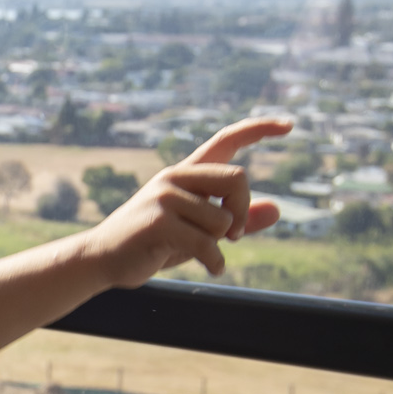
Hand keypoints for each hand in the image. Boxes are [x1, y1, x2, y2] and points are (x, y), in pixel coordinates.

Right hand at [74, 115, 288, 285]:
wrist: (102, 259)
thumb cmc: (153, 243)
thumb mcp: (200, 230)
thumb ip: (237, 220)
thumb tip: (278, 210)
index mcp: (185, 173)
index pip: (227, 140)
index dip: (259, 130)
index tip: (290, 125)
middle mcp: (175, 177)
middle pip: (237, 178)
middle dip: (242, 212)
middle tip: (234, 235)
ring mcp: (164, 197)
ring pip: (222, 220)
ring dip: (221, 244)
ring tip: (203, 252)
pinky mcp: (158, 222)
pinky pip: (207, 244)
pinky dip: (216, 263)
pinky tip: (211, 269)